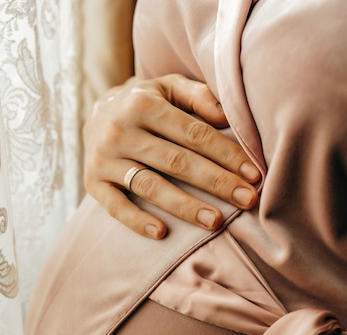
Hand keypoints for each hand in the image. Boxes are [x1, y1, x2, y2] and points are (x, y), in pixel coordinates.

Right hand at [83, 73, 259, 238]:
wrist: (94, 115)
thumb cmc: (143, 105)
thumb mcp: (167, 89)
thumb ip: (197, 96)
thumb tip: (227, 115)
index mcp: (143, 103)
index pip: (194, 134)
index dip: (226, 155)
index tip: (253, 175)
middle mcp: (120, 130)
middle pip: (176, 161)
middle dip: (216, 182)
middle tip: (247, 200)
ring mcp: (104, 159)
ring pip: (150, 186)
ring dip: (184, 207)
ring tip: (215, 222)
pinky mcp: (92, 183)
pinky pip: (116, 207)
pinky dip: (137, 221)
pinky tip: (162, 232)